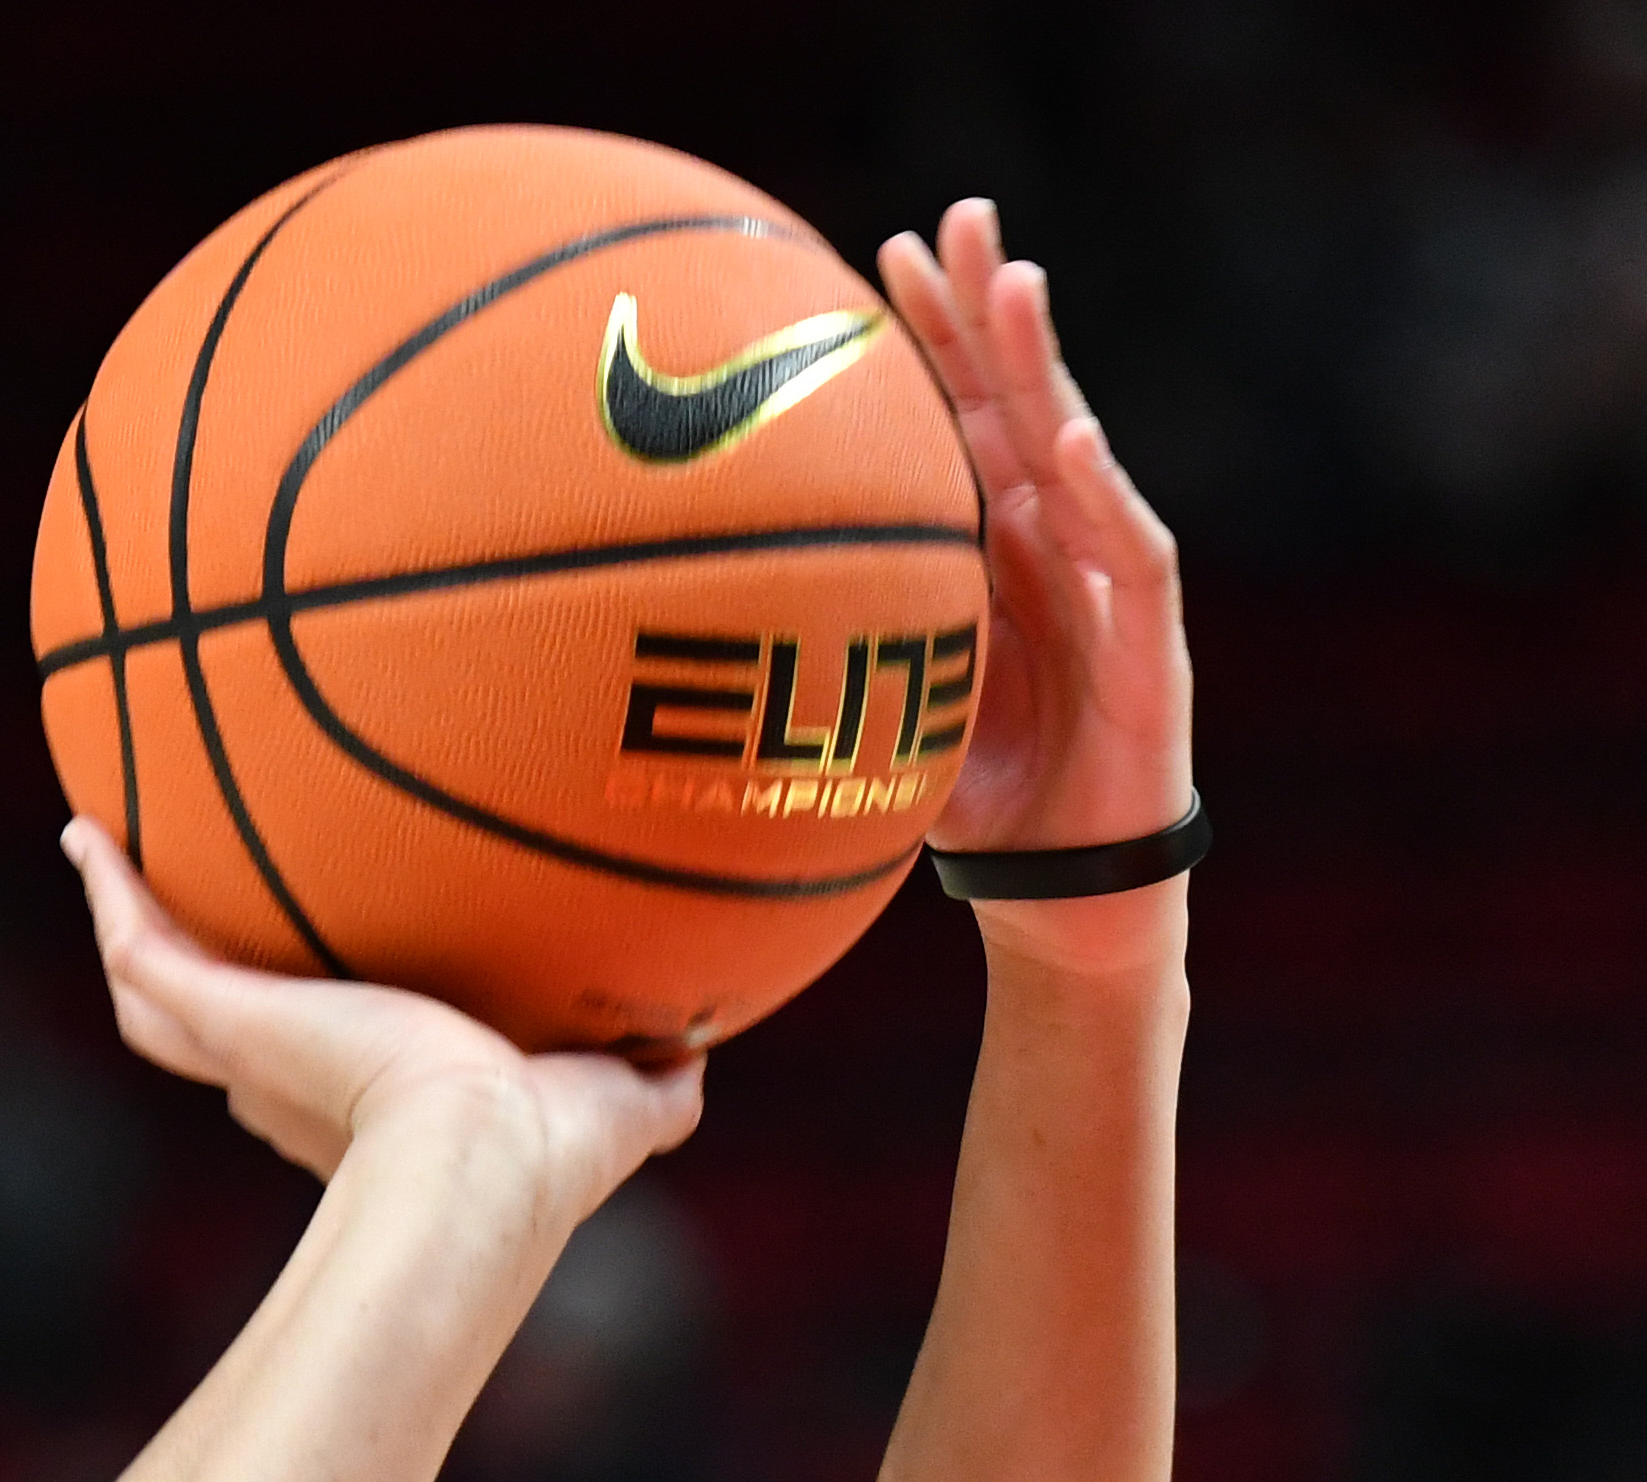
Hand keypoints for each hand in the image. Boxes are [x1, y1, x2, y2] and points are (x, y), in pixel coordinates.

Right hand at [64, 819, 701, 1218]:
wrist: (474, 1166)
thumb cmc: (542, 1160)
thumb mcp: (619, 1103)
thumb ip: (659, 1075)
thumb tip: (706, 1050)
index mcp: (366, 1106)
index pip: (314, 1070)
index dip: (305, 1037)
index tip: (314, 996)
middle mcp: (290, 1081)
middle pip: (218, 1028)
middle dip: (197, 981)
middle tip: (185, 918)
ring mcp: (244, 1048)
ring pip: (157, 988)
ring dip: (126, 920)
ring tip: (101, 850)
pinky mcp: (220, 1014)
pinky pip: (140, 939)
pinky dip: (107, 886)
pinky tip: (86, 828)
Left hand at [880, 202, 1193, 965]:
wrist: (1059, 903)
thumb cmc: (973, 807)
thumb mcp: (881, 716)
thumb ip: (826, 658)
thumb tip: (691, 643)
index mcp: (993, 548)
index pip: (959, 420)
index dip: (926, 340)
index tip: (872, 259)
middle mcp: (1055, 544)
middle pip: (1020, 400)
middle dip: (986, 307)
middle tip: (950, 215)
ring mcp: (1108, 584)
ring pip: (1080, 450)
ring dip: (1047, 366)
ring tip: (1015, 282)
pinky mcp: (1153, 645)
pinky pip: (1132, 556)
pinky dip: (1107, 499)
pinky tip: (1077, 441)